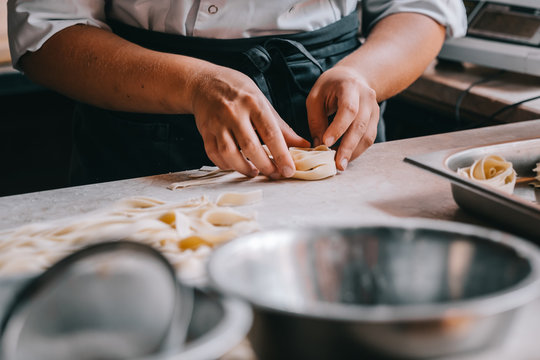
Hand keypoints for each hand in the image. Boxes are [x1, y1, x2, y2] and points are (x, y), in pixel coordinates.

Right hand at [190, 63, 308, 177]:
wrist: (203, 82)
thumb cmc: (237, 91)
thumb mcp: (262, 101)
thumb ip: (280, 126)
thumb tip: (302, 145)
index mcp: (253, 102)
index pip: (271, 133)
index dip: (281, 154)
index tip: (289, 170)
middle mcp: (233, 112)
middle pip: (250, 146)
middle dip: (265, 165)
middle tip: (275, 174)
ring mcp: (217, 122)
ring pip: (230, 153)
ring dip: (244, 168)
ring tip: (255, 172)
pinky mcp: (205, 131)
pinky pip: (214, 154)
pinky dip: (226, 164)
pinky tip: (236, 165)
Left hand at [306, 65, 379, 170]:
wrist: (353, 77)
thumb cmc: (330, 87)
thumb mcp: (316, 97)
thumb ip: (316, 120)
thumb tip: (318, 145)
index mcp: (350, 86)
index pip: (348, 109)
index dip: (338, 127)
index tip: (326, 142)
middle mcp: (366, 97)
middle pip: (360, 125)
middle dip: (348, 146)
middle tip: (337, 163)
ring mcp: (374, 109)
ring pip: (368, 134)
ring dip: (354, 152)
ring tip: (341, 164)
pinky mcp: (375, 119)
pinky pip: (369, 138)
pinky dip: (358, 150)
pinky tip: (347, 157)